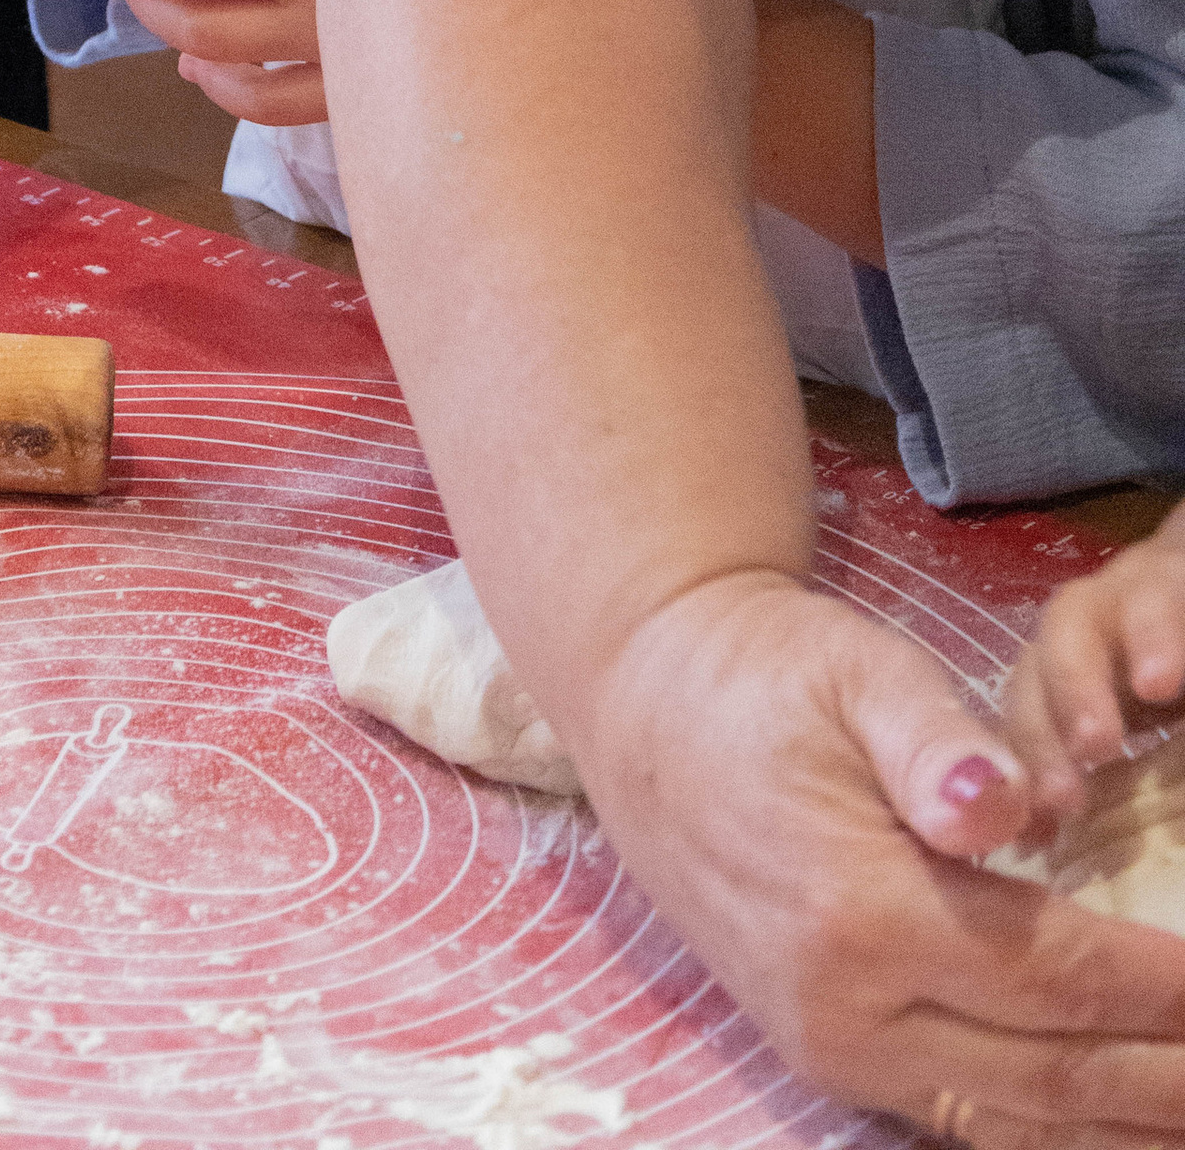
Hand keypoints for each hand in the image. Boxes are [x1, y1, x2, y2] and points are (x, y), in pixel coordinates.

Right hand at [577, 568, 1184, 1132]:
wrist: (642, 705)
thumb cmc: (761, 673)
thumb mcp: (852, 670)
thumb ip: (937, 741)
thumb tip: (1007, 808)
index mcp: (857, 908)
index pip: (1053, 973)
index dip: (1159, 988)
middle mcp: (843, 1007)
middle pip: (1049, 1073)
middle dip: (1163, 1077)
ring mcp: (830, 1048)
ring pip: (1011, 1123)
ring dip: (1120, 1125)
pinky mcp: (824, 1057)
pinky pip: (963, 1120)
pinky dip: (1049, 1132)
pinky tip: (1111, 1122)